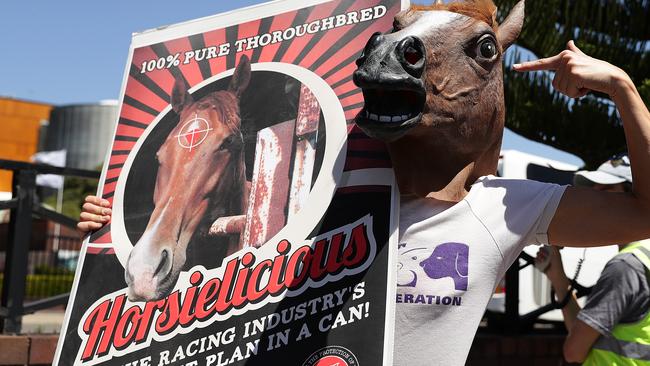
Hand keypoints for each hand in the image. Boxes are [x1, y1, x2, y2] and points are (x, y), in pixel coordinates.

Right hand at [77, 195, 111, 233]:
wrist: (106, 244)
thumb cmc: (111, 229)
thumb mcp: (112, 218)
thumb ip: (110, 211)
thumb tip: (113, 205)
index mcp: (92, 208)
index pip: (89, 199)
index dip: (97, 200)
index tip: (107, 204)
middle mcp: (86, 214)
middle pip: (86, 206)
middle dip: (99, 209)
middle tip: (108, 213)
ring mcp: (82, 222)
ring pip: (83, 215)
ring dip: (96, 217)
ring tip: (106, 220)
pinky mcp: (81, 230)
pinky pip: (81, 225)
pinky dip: (91, 224)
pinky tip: (99, 226)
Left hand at [513, 40, 629, 98]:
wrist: (613, 78)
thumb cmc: (596, 72)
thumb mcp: (583, 61)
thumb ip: (574, 53)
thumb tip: (569, 42)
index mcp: (563, 57)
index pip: (542, 63)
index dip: (527, 67)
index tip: (514, 68)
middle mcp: (564, 58)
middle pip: (555, 85)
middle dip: (569, 89)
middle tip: (583, 81)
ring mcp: (568, 65)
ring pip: (561, 90)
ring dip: (574, 91)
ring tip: (586, 83)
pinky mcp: (573, 73)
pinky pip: (568, 92)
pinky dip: (578, 94)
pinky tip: (588, 86)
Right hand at [536, 246, 566, 282]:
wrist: (555, 275)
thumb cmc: (558, 265)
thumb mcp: (557, 254)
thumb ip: (554, 247)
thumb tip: (551, 241)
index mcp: (551, 252)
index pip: (545, 246)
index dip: (544, 247)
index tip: (545, 249)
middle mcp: (547, 255)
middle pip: (540, 250)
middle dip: (541, 252)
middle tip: (545, 256)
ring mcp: (544, 260)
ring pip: (537, 255)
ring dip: (539, 257)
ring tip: (543, 260)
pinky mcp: (540, 264)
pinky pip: (535, 260)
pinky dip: (537, 261)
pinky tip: (540, 262)